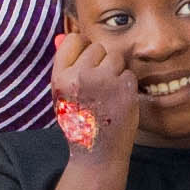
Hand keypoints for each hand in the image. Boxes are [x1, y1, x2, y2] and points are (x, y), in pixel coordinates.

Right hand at [48, 30, 137, 161]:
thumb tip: (64, 35)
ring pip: (116, 57)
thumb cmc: (80, 122)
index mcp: (60, 77)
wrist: (97, 153)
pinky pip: (129, 73)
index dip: (83, 50)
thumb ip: (65, 66)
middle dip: (102, 63)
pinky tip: (118, 102)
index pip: (74, 39)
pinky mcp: (124, 89)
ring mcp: (103, 81)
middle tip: (99, 87)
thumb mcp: (62, 94)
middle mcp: (80, 76)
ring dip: (116, 72)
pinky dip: (127, 86)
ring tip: (108, 94)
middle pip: (98, 47)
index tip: (87, 65)